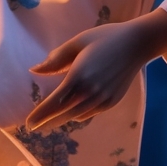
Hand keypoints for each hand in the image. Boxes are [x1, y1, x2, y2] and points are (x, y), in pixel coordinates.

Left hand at [30, 10, 166, 129]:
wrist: (138, 44)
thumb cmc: (105, 38)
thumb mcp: (78, 43)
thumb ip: (56, 59)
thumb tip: (34, 70)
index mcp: (79, 76)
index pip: (54, 102)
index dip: (40, 114)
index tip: (28, 123)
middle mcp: (90, 91)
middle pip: (63, 113)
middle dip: (47, 121)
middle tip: (33, 127)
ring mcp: (103, 98)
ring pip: (77, 116)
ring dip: (61, 120)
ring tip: (48, 122)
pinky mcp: (112, 101)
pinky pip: (90, 113)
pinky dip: (77, 115)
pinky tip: (70, 114)